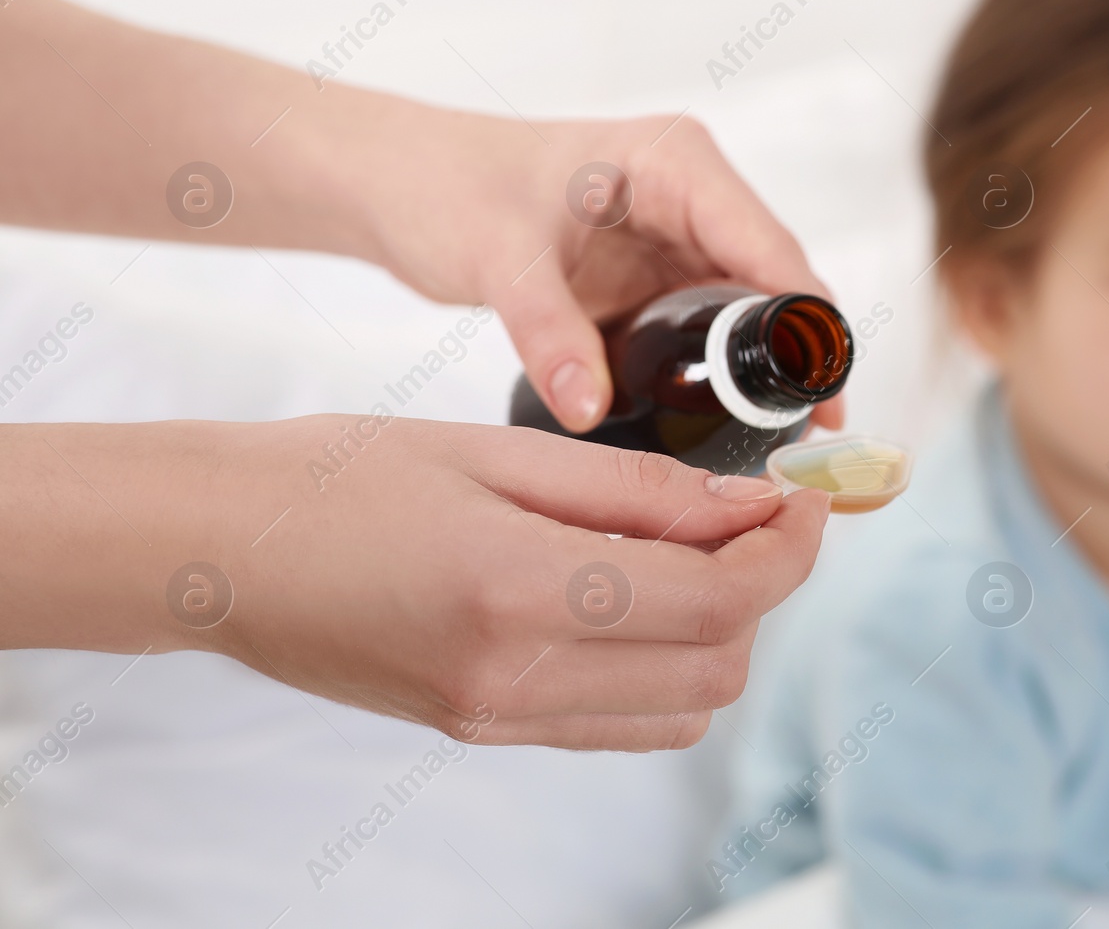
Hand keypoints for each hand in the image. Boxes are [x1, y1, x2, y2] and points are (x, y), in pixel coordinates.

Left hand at [0, 0, 843, 435]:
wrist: (397, 185)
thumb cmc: (441, 186)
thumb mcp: (495, 255)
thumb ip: (545, 329)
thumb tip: (592, 410)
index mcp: (675, 163)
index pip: (769, 247)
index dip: (807, 324)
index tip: (827, 399)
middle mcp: (691, 197)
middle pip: (773, 285)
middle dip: (794, 360)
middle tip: (810, 443)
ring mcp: (675, 239)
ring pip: (744, 316)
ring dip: (760, 376)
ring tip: (778, 450)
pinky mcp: (652, 279)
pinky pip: (701, 334)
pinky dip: (715, 378)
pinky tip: (724, 433)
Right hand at [2, 418, 830, 749]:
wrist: (225, 549)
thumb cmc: (344, 475)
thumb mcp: (501, 454)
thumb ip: (639, 490)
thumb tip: (751, 507)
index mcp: (520, 591)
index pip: (718, 599)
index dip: (789, 550)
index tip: (806, 497)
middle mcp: (517, 678)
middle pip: (719, 665)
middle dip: (764, 587)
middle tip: (754, 513)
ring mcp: (500, 719)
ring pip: (684, 708)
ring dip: (722, 633)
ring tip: (695, 552)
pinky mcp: (485, 731)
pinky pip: (624, 726)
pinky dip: (667, 670)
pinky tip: (641, 599)